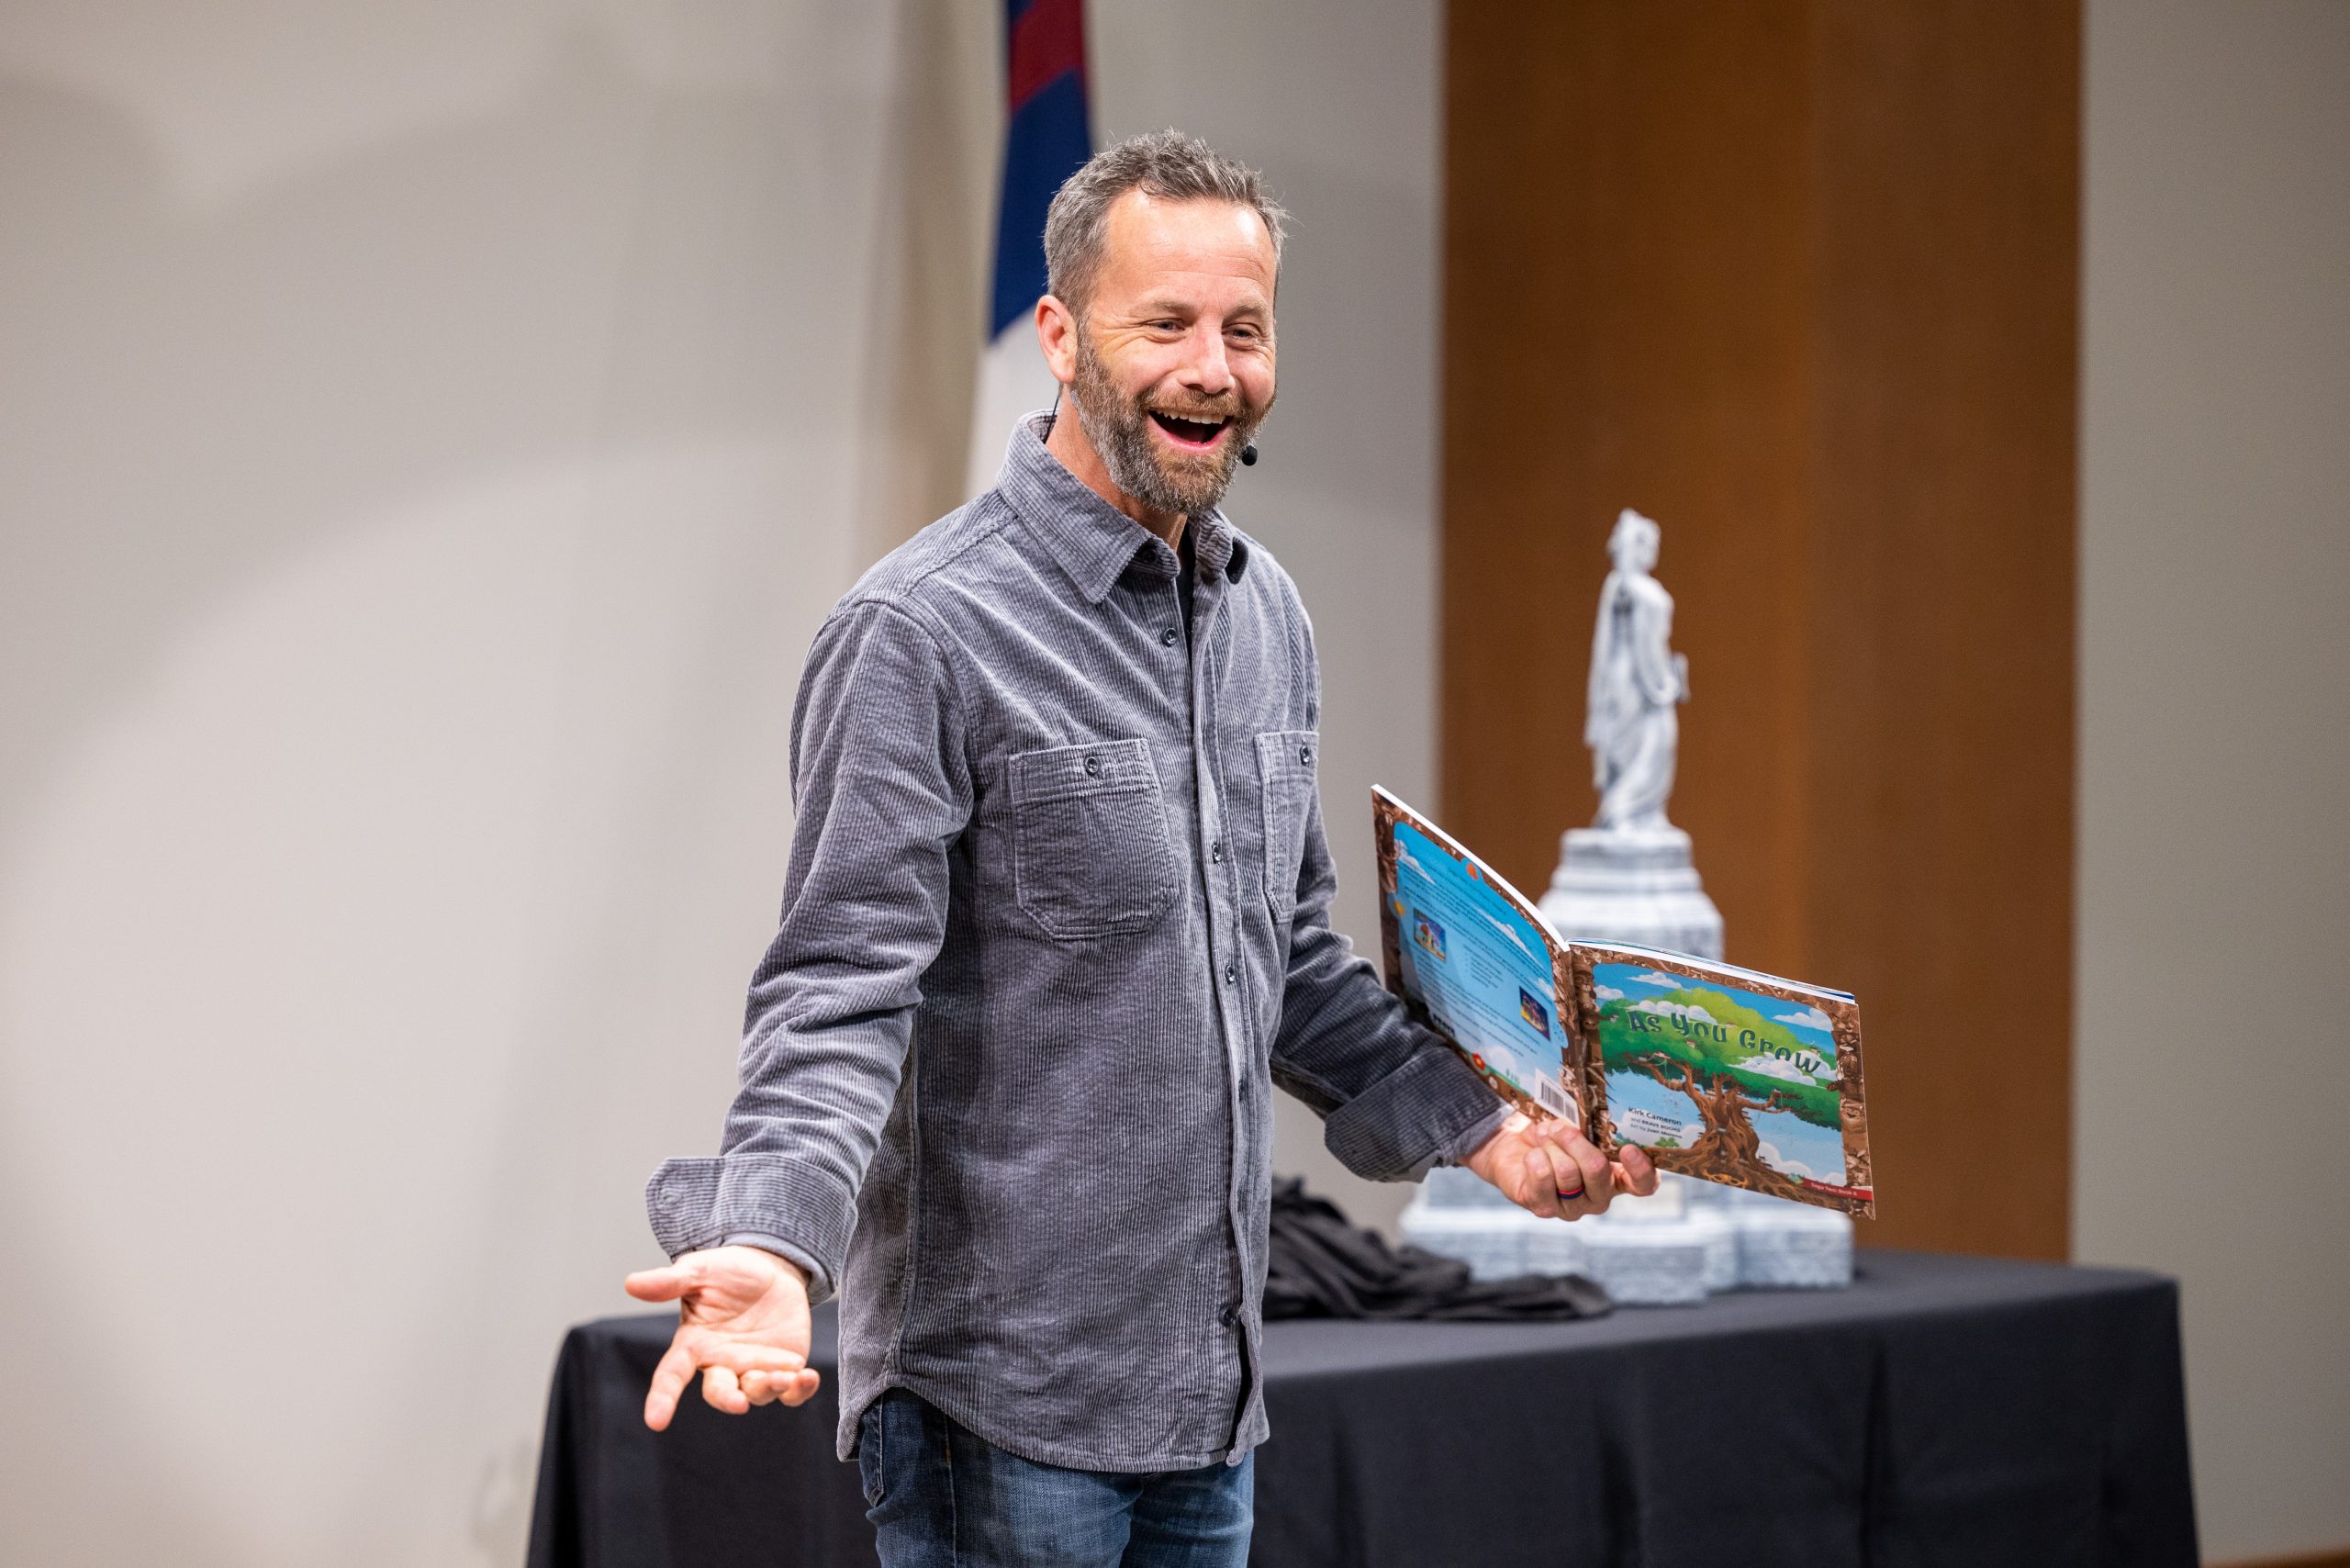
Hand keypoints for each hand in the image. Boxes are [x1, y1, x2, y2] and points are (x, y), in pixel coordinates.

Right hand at [624, 1245, 819, 1429]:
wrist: (770, 1268)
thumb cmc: (727, 1271)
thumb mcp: (699, 1270)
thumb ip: (669, 1281)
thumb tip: (630, 1283)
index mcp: (694, 1345)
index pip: (671, 1376)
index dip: (662, 1398)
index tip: (655, 1421)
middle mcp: (722, 1364)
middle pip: (719, 1392)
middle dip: (728, 1400)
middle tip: (739, 1402)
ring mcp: (754, 1369)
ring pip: (757, 1392)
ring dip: (768, 1388)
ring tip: (783, 1375)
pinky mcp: (784, 1369)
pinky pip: (791, 1391)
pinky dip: (800, 1390)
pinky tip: (809, 1377)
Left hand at [1462, 1111, 1657, 1220]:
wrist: (1515, 1147)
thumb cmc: (1554, 1136)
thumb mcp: (1575, 1126)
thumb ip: (1589, 1127)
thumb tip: (1586, 1120)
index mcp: (1616, 1176)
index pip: (1643, 1185)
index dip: (1641, 1170)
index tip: (1629, 1149)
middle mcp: (1599, 1197)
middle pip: (1598, 1171)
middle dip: (1576, 1142)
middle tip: (1560, 1127)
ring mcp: (1572, 1207)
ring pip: (1568, 1173)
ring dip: (1552, 1146)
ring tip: (1543, 1136)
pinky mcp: (1544, 1208)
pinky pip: (1543, 1178)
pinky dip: (1535, 1157)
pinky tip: (1532, 1154)